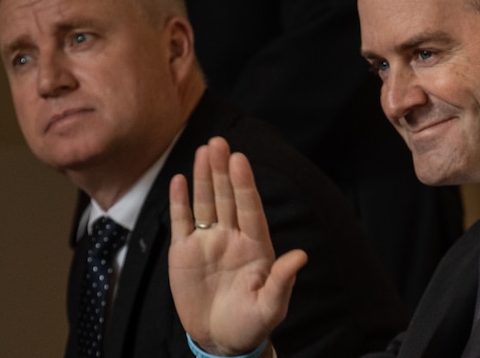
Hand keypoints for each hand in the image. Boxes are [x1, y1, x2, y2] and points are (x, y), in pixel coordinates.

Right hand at [168, 136, 307, 354]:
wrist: (221, 341)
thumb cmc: (252, 325)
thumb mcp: (270, 307)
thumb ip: (282, 281)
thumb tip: (300, 256)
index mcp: (255, 246)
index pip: (249, 208)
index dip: (244, 184)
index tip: (240, 159)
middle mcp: (232, 237)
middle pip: (226, 197)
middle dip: (222, 170)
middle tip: (218, 142)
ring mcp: (208, 243)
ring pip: (205, 203)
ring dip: (203, 177)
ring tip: (203, 150)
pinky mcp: (184, 253)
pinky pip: (182, 221)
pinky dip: (180, 201)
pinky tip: (179, 179)